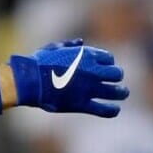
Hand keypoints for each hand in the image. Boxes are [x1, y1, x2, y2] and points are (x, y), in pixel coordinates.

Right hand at [8, 39, 128, 117]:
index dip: (108, 63)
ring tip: (122, 93)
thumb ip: (69, 45)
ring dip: (121, 92)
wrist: (30, 80)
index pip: (109, 59)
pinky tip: (115, 109)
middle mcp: (92, 71)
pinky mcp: (83, 104)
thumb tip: (81, 42)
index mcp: (86, 55)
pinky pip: (105, 109)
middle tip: (116, 81)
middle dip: (117, 76)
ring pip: (116, 91)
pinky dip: (112, 110)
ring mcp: (89, 88)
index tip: (105, 67)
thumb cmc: (38, 63)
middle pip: (117, 74)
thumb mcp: (53, 48)